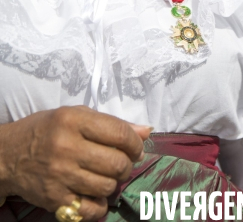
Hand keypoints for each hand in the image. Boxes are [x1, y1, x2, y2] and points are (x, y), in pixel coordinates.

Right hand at [0, 106, 150, 220]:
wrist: (9, 155)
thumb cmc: (47, 130)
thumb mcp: (76, 116)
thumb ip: (112, 123)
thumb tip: (146, 131)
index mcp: (74, 120)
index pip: (119, 133)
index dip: (135, 143)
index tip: (136, 148)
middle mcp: (67, 146)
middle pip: (116, 162)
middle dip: (126, 164)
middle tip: (120, 162)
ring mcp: (60, 175)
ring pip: (107, 186)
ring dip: (113, 183)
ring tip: (105, 175)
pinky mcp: (54, 199)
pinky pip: (91, 209)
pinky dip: (99, 204)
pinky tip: (94, 193)